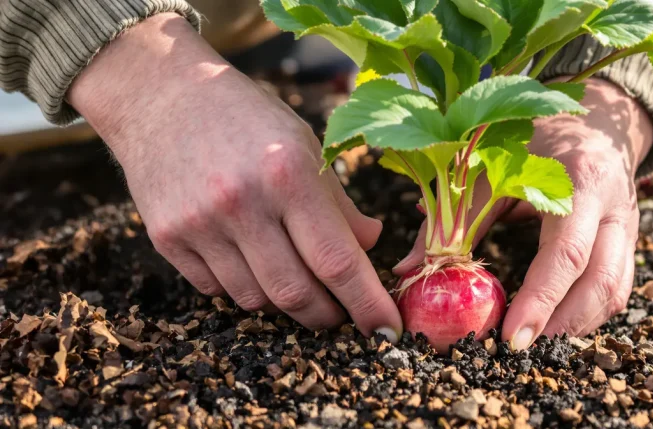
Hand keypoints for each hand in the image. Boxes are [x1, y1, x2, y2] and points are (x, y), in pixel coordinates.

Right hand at [67, 13, 401, 340]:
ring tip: (291, 273)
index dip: (367, 304)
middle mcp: (242, 203)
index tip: (386, 331)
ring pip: (256, 300)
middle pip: (296, 294)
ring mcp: (199, 224)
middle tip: (339, 311)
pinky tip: (247, 257)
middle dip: (327, 315)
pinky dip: (243, 286)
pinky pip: (217, 290)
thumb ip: (339, 204)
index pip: (337, 261)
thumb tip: (370, 246)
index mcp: (288, 174)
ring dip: (284, 301)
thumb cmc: (247, 118)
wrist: (162, 96)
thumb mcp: (305, 145)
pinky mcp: (166, 239)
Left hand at [395, 78, 652, 348]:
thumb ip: (453, 217)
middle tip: (517, 352)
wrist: (589, 120)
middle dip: (561, 326)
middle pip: (602, 282)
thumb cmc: (529, 140)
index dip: (540, 300)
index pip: (566, 252)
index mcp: (579, 179)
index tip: (509, 338)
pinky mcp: (629, 242)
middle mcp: (614, 206)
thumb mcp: (488, 167)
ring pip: (615, 292)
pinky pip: (617, 288)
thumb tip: (407, 270)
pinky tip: (555, 326)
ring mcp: (628, 226)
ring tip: (533, 345)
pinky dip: (587, 314)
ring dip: (576, 326)